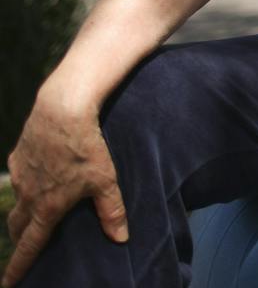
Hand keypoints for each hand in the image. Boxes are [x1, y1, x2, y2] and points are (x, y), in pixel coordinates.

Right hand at [3, 95, 127, 286]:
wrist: (61, 111)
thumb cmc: (86, 147)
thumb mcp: (106, 180)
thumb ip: (111, 211)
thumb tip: (121, 238)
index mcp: (47, 207)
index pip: (29, 246)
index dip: (18, 266)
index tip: (7, 284)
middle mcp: (28, 195)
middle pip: (18, 227)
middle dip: (20, 240)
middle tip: (24, 248)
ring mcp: (20, 176)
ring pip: (16, 203)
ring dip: (22, 214)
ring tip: (30, 217)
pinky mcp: (18, 156)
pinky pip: (19, 177)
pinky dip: (26, 184)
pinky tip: (37, 176)